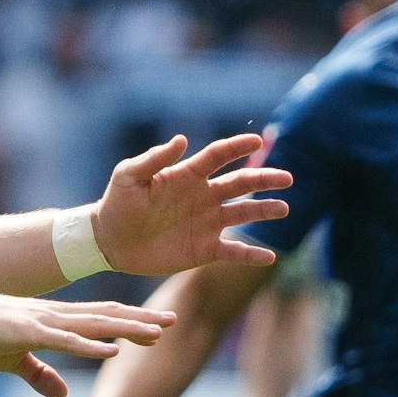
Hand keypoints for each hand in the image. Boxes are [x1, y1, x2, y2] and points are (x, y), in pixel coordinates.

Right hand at [0, 291, 172, 396]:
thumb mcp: (13, 361)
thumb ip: (41, 376)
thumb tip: (62, 395)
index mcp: (53, 320)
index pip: (100, 318)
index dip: (130, 321)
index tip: (158, 325)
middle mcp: (54, 316)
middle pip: (107, 316)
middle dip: (141, 320)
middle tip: (174, 321)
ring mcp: (42, 321)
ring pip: (94, 325)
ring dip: (127, 329)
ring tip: (156, 333)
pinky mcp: (27, 333)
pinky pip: (65, 341)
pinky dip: (90, 346)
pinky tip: (112, 351)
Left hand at [91, 134, 290, 275]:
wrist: (110, 242)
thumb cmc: (117, 204)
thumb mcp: (129, 177)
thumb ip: (153, 159)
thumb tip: (182, 139)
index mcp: (187, 175)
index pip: (218, 156)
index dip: (237, 147)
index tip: (257, 140)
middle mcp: (203, 196)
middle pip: (240, 183)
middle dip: (264, 179)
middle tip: (287, 178)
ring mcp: (207, 223)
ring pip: (243, 213)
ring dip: (264, 210)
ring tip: (283, 209)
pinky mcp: (205, 249)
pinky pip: (234, 251)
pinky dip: (251, 254)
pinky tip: (269, 257)